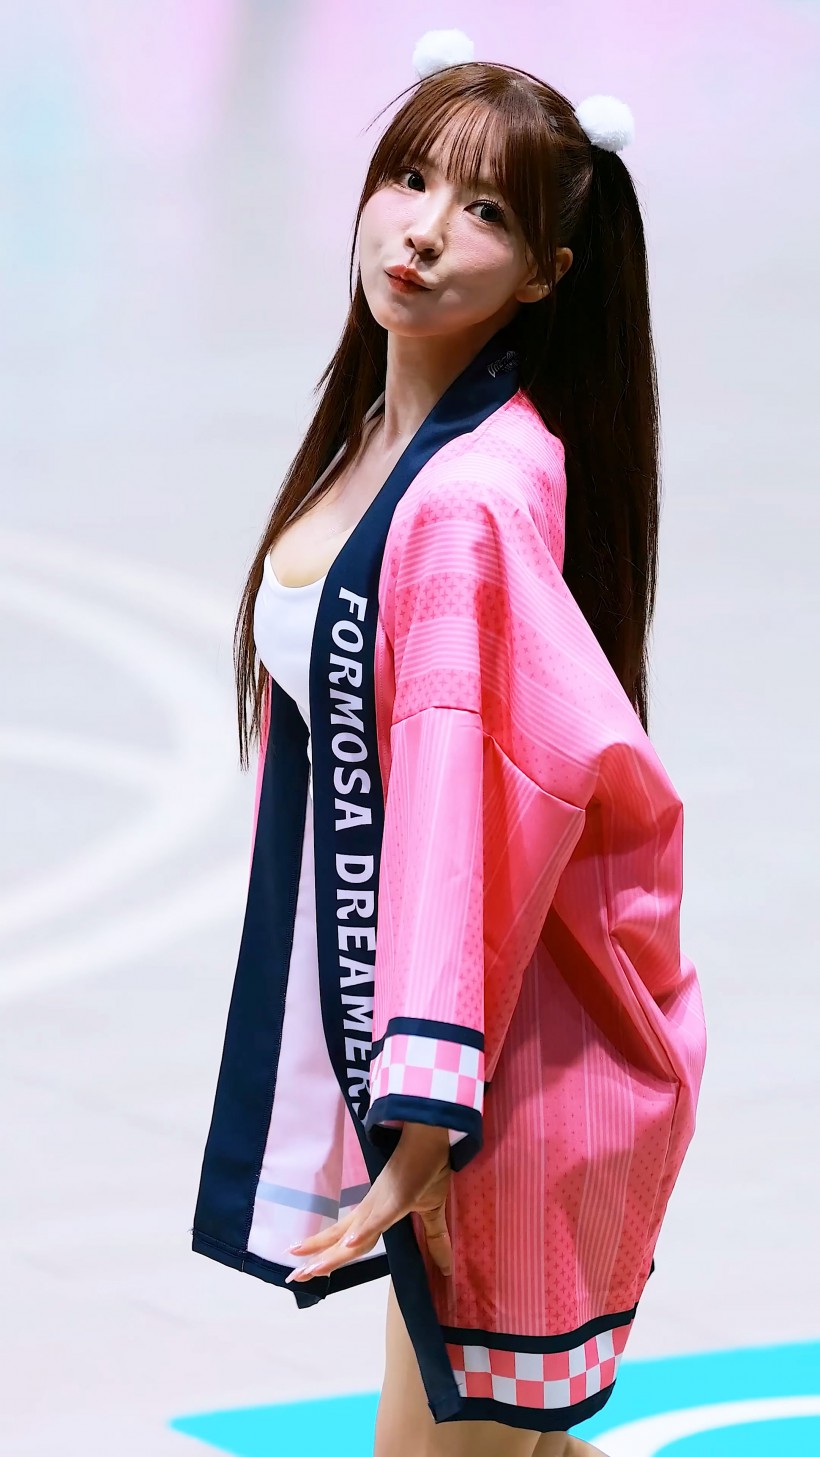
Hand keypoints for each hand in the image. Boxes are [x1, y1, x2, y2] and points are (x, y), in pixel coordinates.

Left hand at [285, 1122, 452, 1281]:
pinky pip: (379, 1217)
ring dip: (332, 1253)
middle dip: (318, 1259)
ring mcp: (381, 1201)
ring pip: (353, 1234)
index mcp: (376, 1213)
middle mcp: (371, 1208)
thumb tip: (447, 1268)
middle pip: (341, 1240)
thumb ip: (435, 1239)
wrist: (432, 1135)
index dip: (328, 1257)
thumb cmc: (428, 1168)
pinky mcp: (397, 1195)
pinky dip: (364, 1231)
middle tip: (293, 1278)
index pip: (347, 1240)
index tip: (303, 1272)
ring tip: (309, 1270)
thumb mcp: (432, 1211)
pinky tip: (349, 1244)